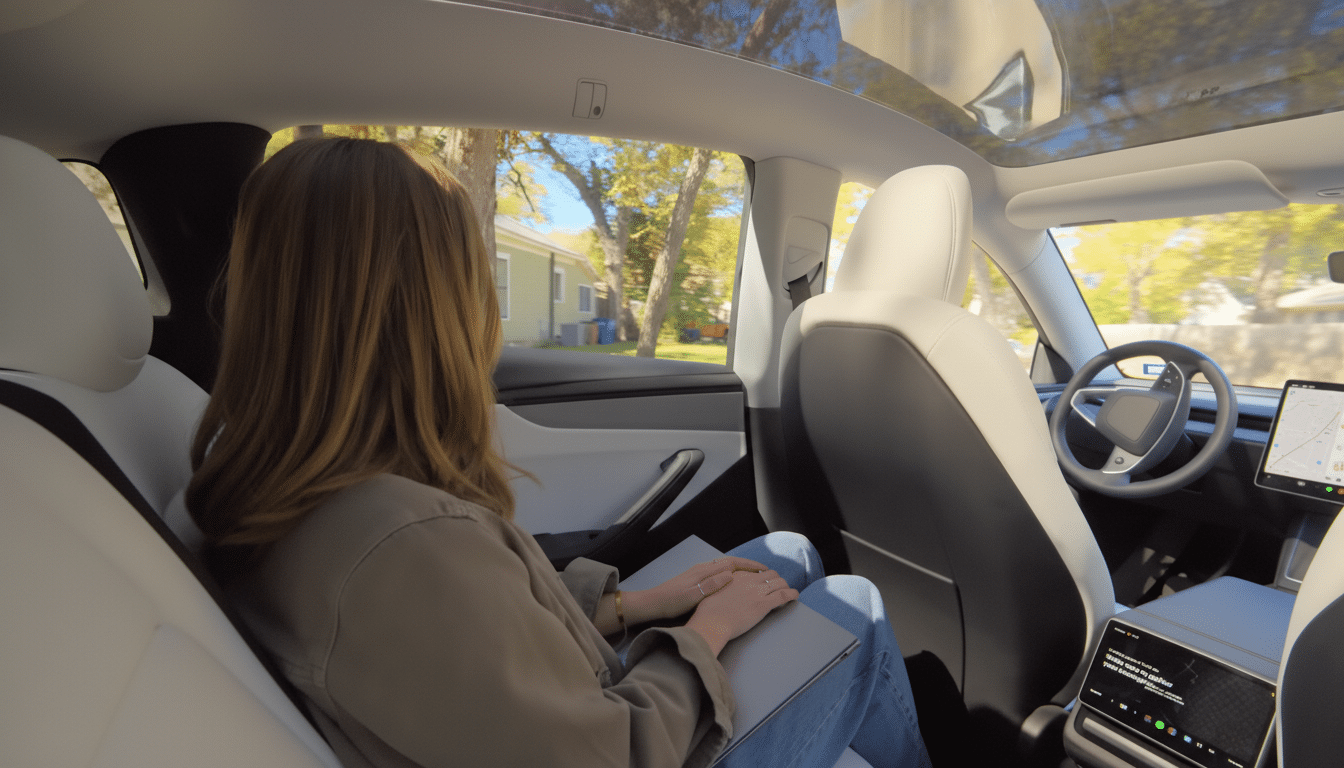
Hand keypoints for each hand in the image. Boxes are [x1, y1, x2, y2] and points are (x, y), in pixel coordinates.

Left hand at [637, 557, 770, 622]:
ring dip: (741, 570)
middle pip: (731, 563)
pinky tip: (734, 583)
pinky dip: (731, 575)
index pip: (732, 563)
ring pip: (725, 568)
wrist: (654, 603)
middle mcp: (703, 568)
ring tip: (754, 577)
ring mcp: (699, 573)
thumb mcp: (693, 595)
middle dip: (748, 566)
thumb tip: (730, 575)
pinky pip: (719, 573)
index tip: (764, 569)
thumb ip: (711, 585)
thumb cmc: (673, 602)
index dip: (750, 565)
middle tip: (764, 572)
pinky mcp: (696, 579)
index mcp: (705, 571)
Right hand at [684, 569, 798, 655]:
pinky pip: (783, 595)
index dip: (764, 575)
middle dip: (777, 580)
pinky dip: (792, 594)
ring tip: (789, 591)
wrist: (711, 623)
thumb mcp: (713, 592)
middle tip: (779, 586)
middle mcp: (749, 581)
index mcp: (737, 576)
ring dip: (786, 586)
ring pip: (779, 583)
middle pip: (771, 574)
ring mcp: (757, 592)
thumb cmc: (708, 613)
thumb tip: (727, 591)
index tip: (767, 579)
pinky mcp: (764, 605)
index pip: (757, 571)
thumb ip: (723, 587)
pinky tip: (795, 595)